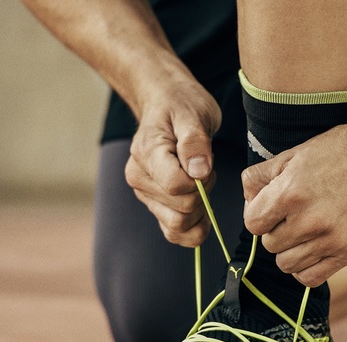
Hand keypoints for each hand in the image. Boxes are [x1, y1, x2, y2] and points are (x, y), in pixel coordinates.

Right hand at [125, 80, 221, 246]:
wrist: (167, 103)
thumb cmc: (181, 105)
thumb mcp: (193, 113)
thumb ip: (195, 142)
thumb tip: (199, 171)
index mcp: (146, 155)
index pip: (176, 187)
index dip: (200, 182)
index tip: (207, 164)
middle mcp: (139, 179)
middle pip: (180, 210)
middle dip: (203, 195)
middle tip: (207, 169)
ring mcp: (145, 195)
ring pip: (177, 226)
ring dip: (199, 211)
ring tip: (201, 183)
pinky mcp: (155, 205)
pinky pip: (173, 233)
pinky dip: (193, 229)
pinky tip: (202, 211)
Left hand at [242, 118, 346, 286]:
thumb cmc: (339, 151)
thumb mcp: (293, 154)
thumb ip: (260, 177)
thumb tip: (247, 201)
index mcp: (290, 193)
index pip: (252, 224)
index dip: (258, 215)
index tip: (271, 209)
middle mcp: (309, 220)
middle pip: (269, 244)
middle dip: (276, 230)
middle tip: (294, 215)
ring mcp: (331, 239)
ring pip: (286, 264)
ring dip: (290, 249)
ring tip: (306, 230)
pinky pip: (310, 278)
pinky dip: (306, 267)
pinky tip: (314, 249)